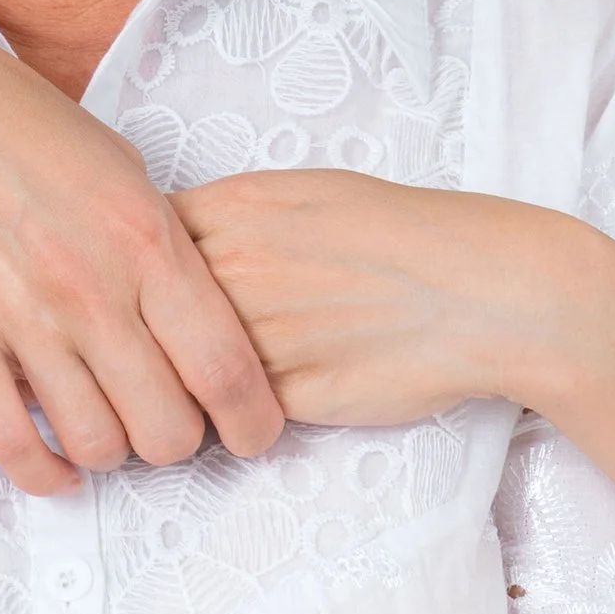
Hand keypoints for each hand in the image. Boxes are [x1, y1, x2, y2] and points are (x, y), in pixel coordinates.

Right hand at [0, 3, 283, 493]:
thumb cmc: (24, 124)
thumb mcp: (123, 170)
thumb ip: (164, 249)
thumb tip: (204, 323)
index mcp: (149, 238)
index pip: (227, 368)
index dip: (254, 423)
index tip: (253, 434)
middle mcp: (94, 287)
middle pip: (168, 428)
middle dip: (180, 441)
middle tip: (168, 424)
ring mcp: (22, 317)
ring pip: (97, 445)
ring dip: (111, 452)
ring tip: (108, 430)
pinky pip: (12, 444)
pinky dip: (43, 472)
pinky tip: (55, 464)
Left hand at [166, 170, 605, 423]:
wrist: (485, 291)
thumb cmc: (407, 237)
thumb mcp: (310, 194)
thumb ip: (235, 217)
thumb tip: (175, 242)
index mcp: (237, 207)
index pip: (132, 239)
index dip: (129, 266)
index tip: (134, 284)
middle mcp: (235, 267)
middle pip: (140, 309)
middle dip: (139, 332)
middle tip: (150, 346)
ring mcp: (256, 334)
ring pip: (174, 371)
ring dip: (174, 383)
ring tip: (195, 382)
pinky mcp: (284, 399)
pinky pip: (224, 416)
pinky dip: (224, 418)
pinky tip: (245, 407)